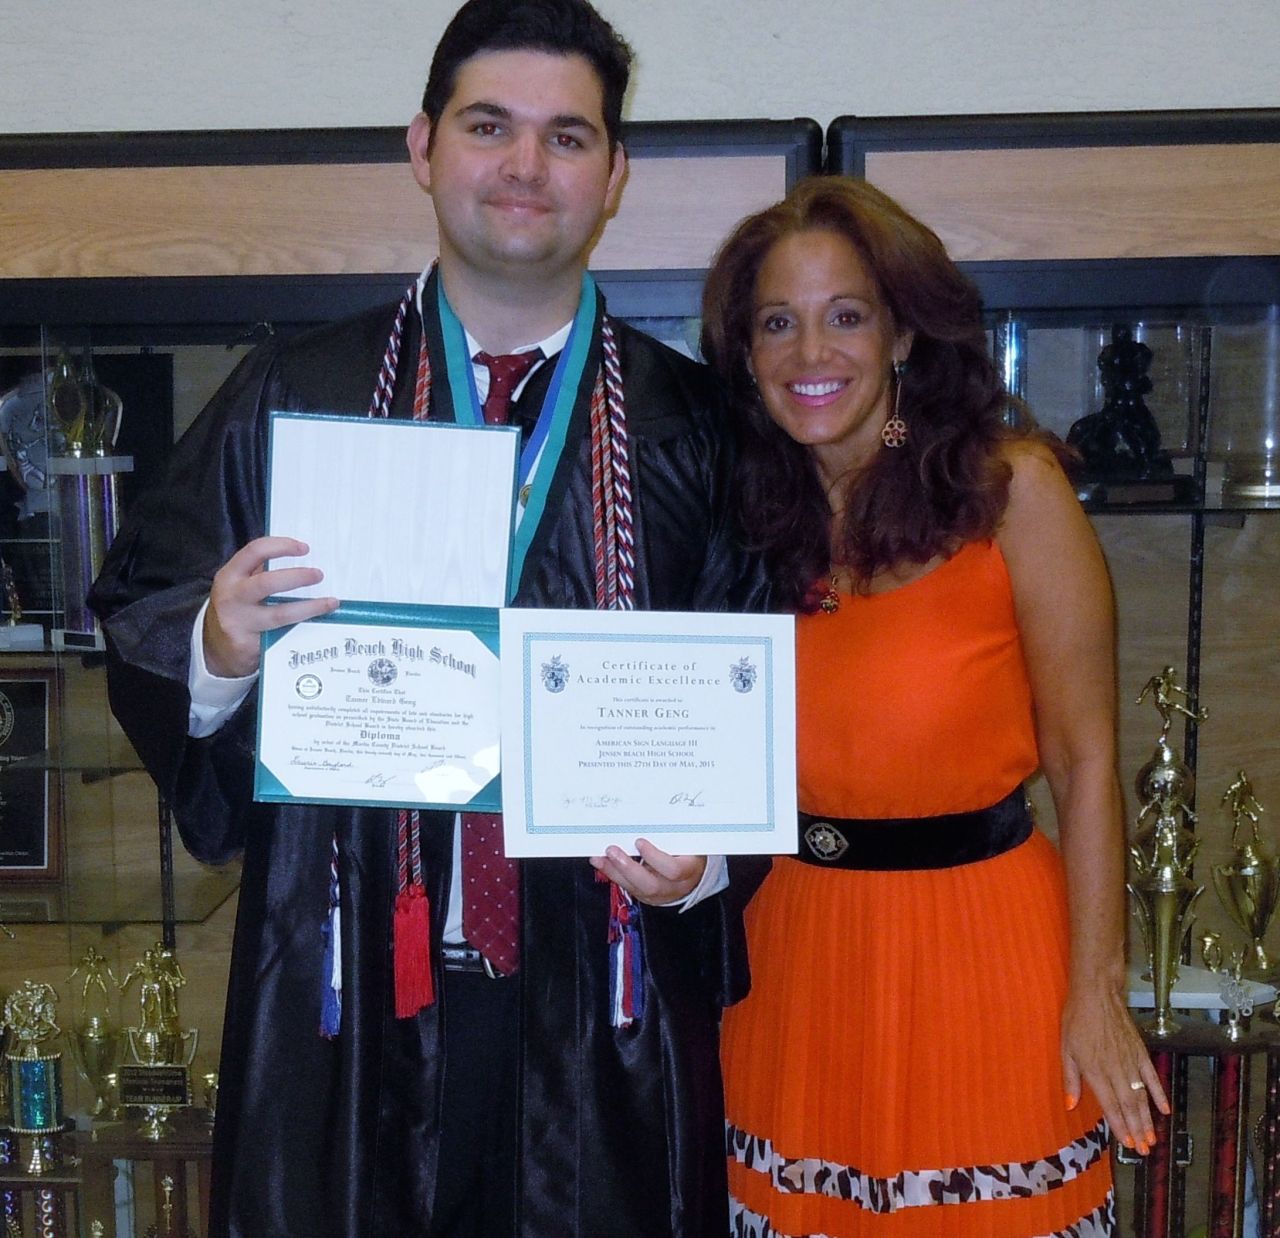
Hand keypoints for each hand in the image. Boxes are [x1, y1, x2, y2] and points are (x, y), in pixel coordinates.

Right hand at [204, 536, 338, 677]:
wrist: (218, 649)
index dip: (282, 546)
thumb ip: (263, 572)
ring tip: (330, 602)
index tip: (305, 548)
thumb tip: (304, 559)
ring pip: (279, 614)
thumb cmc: (237, 609)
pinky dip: (303, 628)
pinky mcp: (249, 645)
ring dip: (310, 607)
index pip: (255, 552)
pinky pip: (282, 636)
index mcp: (230, 575)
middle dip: (298, 577)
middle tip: (319, 575)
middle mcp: (232, 597)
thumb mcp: (240, 586)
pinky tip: (319, 624)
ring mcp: (239, 623)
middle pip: (267, 582)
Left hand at [589, 840, 705, 905]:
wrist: (693, 876)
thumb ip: (674, 834)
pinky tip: (600, 861)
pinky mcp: (644, 895)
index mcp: (688, 870)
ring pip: (634, 888)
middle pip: (650, 884)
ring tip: (598, 857)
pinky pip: (627, 886)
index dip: (655, 857)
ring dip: (613, 871)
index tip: (639, 841)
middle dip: (627, 868)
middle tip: (612, 850)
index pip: (673, 870)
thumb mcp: (688, 842)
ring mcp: (658, 894)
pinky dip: (612, 873)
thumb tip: (651, 814)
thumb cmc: (690, 852)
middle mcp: (673, 887)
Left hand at [1061, 984, 1169, 1154]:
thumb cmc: (1076, 1020)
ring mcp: (1131, 1061)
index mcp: (1095, 1070)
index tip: (1127, 1144)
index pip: (1109, 1105)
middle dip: (1136, 1129)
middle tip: (1144, 1150)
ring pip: (1141, 1095)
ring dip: (1147, 1118)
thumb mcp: (1066, 1049)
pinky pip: (1152, 1076)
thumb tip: (1070, 1105)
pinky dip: (1159, 1093)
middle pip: (1128, 1105)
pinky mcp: (1141, 1051)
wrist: (1096, 994)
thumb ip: (1070, 1079)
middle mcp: (1115, 1070)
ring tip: (1153, 1138)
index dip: (1119, 1126)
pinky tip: (1165, 1109)